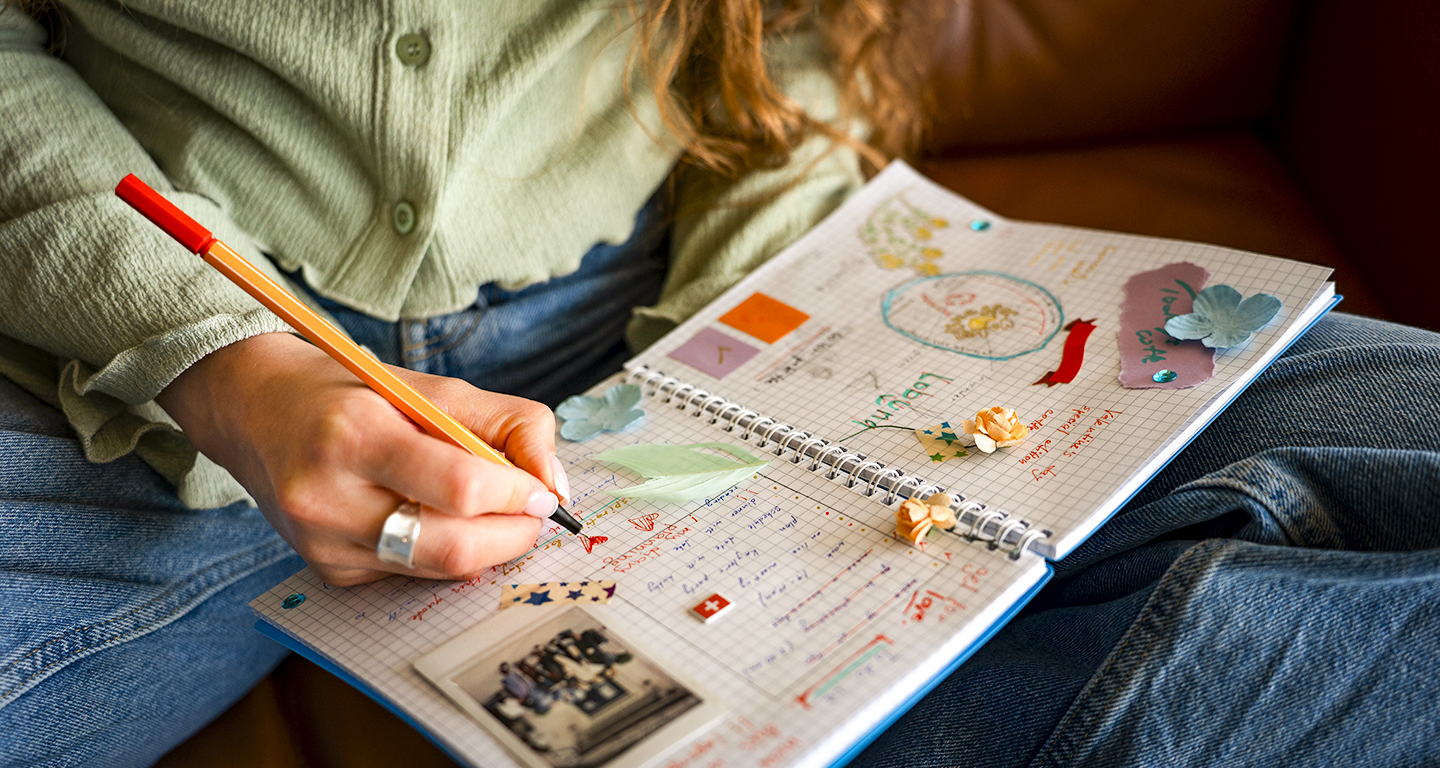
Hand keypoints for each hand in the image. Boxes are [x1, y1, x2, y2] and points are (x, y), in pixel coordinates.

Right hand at [157, 332, 565, 584]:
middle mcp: (328, 496)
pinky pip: (411, 576)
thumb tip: (553, 486)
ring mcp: (322, 543)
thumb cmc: (353, 393)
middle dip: (513, 535)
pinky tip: (437, 521)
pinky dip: (443, 554)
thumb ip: (509, 424)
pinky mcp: (327, 570)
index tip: (542, 492)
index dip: (517, 495)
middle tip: (533, 513)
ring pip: (436, 569)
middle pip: (453, 546)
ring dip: (486, 548)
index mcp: (356, 434)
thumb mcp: (434, 387)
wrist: (255, 410)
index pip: (461, 487)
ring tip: (495, 515)